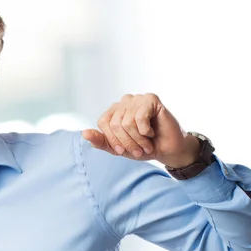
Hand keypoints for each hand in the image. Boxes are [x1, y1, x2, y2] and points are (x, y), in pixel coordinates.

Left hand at [82, 93, 200, 167]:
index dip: (113, 140)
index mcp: (114, 112)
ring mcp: (137, 99)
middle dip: (127, 142)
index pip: (103, 123)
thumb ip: (101, 142)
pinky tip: (151, 132)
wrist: (166, 150)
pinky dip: (145, 131)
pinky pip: (140, 117)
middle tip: (138, 151)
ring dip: (137, 139)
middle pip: (115, 124)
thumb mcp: (118, 148)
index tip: (122, 151)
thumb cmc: (142, 148)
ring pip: (127, 122)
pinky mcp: (151, 99)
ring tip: (146, 144)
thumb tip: (84, 134)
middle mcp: (124, 102)